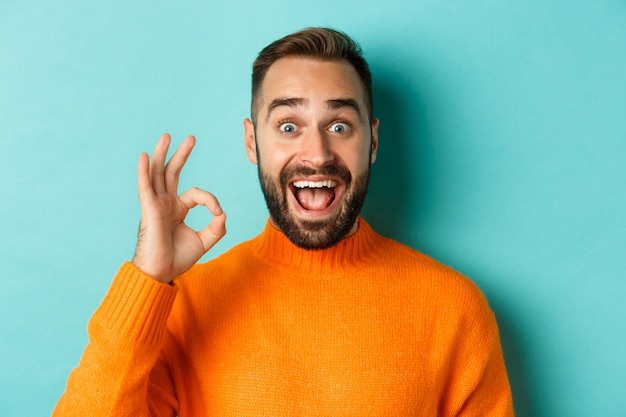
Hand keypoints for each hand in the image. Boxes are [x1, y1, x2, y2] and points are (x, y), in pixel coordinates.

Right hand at [132, 133, 225, 282]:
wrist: (160, 273)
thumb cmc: (177, 259)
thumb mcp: (203, 242)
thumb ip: (216, 228)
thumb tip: (222, 213)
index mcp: (177, 209)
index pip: (196, 194)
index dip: (211, 200)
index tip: (218, 214)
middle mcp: (165, 203)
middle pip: (172, 173)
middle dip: (181, 154)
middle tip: (191, 138)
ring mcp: (156, 205)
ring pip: (158, 174)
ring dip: (162, 154)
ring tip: (167, 136)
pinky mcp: (149, 210)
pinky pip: (145, 187)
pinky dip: (143, 172)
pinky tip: (142, 156)